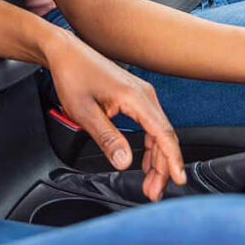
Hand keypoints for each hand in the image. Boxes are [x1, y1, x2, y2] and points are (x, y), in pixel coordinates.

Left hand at [43, 30, 185, 200]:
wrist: (66, 52)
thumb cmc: (73, 75)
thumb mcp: (84, 112)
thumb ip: (107, 138)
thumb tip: (124, 162)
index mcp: (135, 97)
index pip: (163, 133)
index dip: (172, 160)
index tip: (178, 181)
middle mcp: (144, 94)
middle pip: (164, 136)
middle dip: (163, 167)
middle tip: (153, 193)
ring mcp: (141, 94)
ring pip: (159, 132)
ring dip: (157, 159)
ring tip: (150, 184)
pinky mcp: (135, 96)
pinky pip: (150, 125)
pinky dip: (150, 145)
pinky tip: (144, 162)